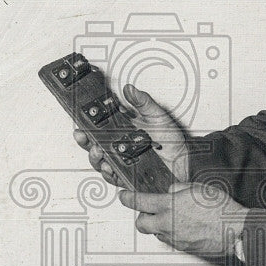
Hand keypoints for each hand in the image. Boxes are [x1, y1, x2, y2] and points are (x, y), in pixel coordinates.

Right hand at [73, 83, 189, 184]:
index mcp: (122, 129)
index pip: (99, 125)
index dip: (87, 122)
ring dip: (95, 156)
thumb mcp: (157, 115)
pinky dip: (108, 172)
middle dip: (84, 140)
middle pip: (94, 144)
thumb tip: (129, 88)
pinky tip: (108, 166)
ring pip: (100, 161)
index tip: (80, 118)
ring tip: (97, 151)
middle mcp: (119, 146)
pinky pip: (113, 176)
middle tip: (81, 135)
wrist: (184, 160)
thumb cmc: (171, 139)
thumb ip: (142, 102)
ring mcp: (122, 161)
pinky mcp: (128, 175)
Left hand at [120, 182, 247, 259]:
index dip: (127, 198)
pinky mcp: (183, 248)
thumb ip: (177, 189)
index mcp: (169, 205)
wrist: (235, 230)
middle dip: (142, 216)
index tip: (124, 196)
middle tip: (150, 210)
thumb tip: (170, 192)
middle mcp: (167, 224)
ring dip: (159, 225)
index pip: (138, 201)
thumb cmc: (221, 209)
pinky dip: (172, 233)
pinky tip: (185, 226)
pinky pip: (170, 240)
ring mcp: (174, 238)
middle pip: (140, 224)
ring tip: (174, 217)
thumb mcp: (197, 188)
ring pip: (156, 233)